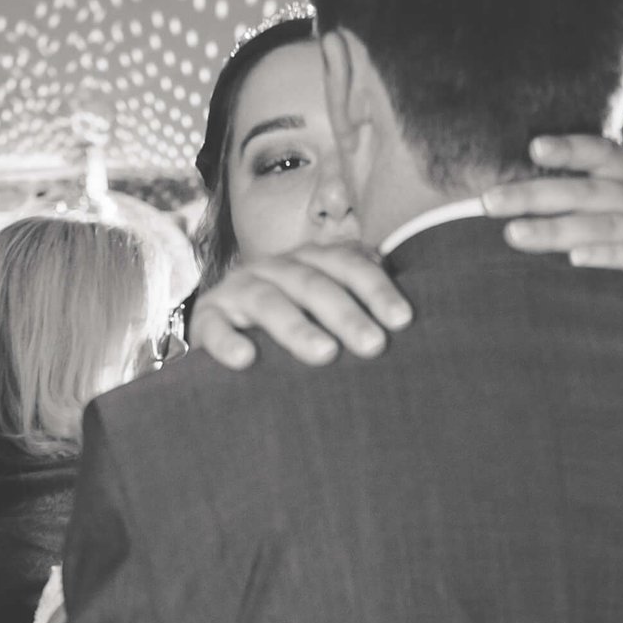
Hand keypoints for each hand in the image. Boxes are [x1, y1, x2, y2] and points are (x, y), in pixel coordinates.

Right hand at [187, 242, 413, 371]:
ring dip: (297, 327)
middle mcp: (277, 268)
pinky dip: (228, 342)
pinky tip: (246, 361)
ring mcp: (239, 289)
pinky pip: (215, 327)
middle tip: (374, 346)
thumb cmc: (298, 328)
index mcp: (312, 261)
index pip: (348, 265)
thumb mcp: (330, 312)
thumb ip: (364, 304)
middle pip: (313, 283)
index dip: (376, 289)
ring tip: (325, 354)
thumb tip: (415, 318)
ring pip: (268, 301)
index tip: (403, 321)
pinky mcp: (207, 317)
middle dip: (346, 314)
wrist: (229, 332)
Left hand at [477, 136, 622, 298]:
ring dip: (559, 230)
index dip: (571, 148)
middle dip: (538, 194)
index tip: (532, 148)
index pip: (603, 154)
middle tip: (491, 201)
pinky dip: (609, 257)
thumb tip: (589, 123)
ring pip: (608, 225)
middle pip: (592, 191)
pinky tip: (576, 260)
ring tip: (514, 235)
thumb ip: (606, 169)